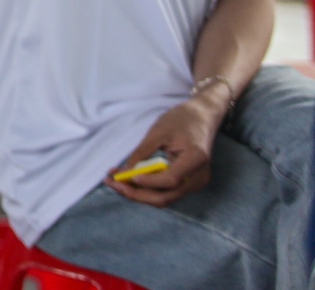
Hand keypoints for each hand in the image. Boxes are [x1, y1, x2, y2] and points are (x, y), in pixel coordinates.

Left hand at [106, 97, 225, 205]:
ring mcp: (195, 183)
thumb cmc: (181, 120)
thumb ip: (143, 152)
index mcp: (196, 159)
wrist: (202, 117)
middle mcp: (198, 177)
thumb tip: (125, 171)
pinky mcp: (188, 183)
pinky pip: (166, 191)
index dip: (148, 182)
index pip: (171, 180)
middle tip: (112, 183)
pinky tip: (128, 181)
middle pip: (166, 196)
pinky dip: (147, 188)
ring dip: (139, 193)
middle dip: (137, 194)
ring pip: (164, 197)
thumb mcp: (158, 131)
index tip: (127, 176)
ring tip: (115, 182)